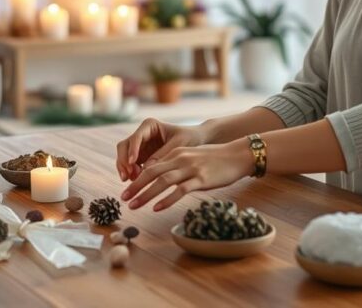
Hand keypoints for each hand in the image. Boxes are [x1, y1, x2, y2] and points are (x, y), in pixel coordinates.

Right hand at [115, 118, 210, 181]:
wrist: (196, 141)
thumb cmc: (189, 138)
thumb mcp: (179, 145)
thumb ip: (163, 155)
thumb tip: (146, 170)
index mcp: (149, 125)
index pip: (136, 137)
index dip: (132, 150)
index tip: (132, 162)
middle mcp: (141, 134)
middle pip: (124, 146)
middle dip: (123, 161)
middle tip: (128, 176)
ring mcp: (139, 146)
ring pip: (123, 157)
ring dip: (125, 169)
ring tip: (132, 180)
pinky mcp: (141, 157)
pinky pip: (130, 166)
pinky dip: (130, 173)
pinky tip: (136, 181)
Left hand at [120, 140, 254, 211]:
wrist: (238, 155)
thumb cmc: (216, 159)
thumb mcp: (193, 158)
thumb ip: (178, 166)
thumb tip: (163, 179)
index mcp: (177, 154)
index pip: (151, 166)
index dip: (137, 178)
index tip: (127, 191)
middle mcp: (181, 159)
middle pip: (152, 172)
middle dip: (136, 186)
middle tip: (124, 199)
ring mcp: (191, 169)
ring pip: (163, 181)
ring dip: (146, 194)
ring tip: (134, 205)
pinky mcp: (201, 179)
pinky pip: (181, 190)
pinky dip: (167, 199)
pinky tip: (157, 207)